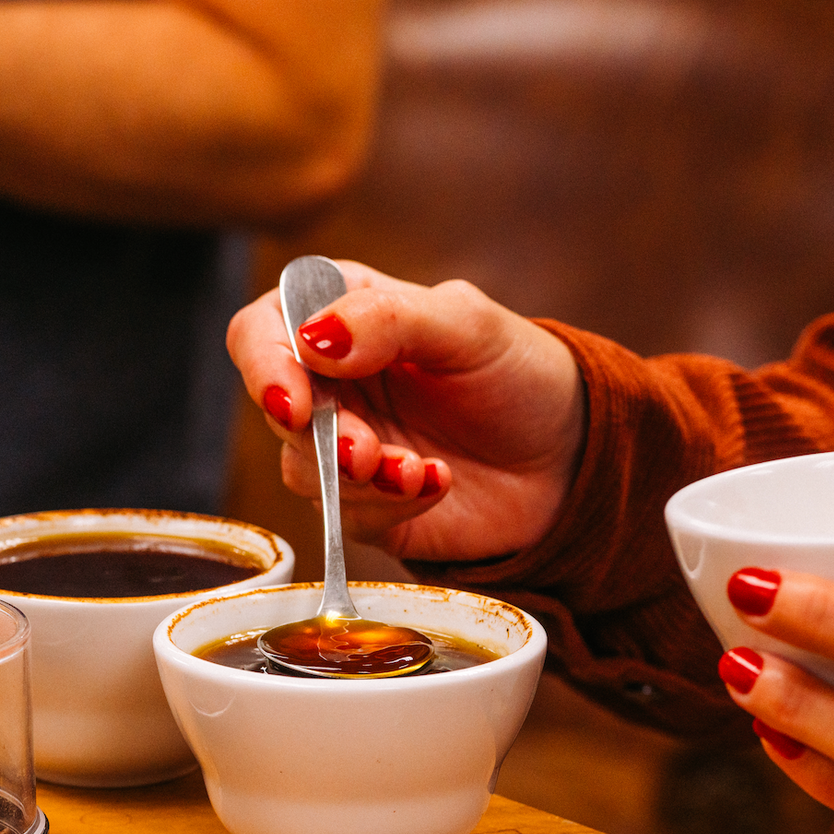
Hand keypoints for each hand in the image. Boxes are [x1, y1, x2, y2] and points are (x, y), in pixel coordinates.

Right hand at [226, 261, 585, 561]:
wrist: (572, 456)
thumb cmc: (522, 374)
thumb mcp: (470, 326)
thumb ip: (390, 319)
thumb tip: (311, 338)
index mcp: (343, 317)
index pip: (261, 331)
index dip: (265, 366)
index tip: (295, 402)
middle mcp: (331, 382)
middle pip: (275, 408)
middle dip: (320, 437)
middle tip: (367, 451)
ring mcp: (345, 446)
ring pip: (302, 471)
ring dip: (357, 478)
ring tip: (417, 470)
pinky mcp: (366, 507)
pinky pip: (347, 517)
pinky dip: (392, 504)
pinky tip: (437, 481)